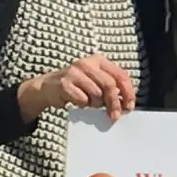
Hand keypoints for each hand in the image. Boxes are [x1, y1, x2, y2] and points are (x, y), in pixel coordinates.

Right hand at [18, 53, 135, 122]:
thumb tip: (125, 103)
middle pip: (109, 85)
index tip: (129, 106)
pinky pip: (82, 100)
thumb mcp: (95, 82)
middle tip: (114, 115)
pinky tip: (79, 102)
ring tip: (90, 103)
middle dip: (114, 103)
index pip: (120, 75)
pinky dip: (84, 105)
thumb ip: (110, 88)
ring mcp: (74, 72)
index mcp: (98, 60)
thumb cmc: (76, 86)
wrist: (48, 87)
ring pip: (96, 94)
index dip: (128, 92)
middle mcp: (87, 63)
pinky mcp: (65, 83)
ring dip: (96, 104)